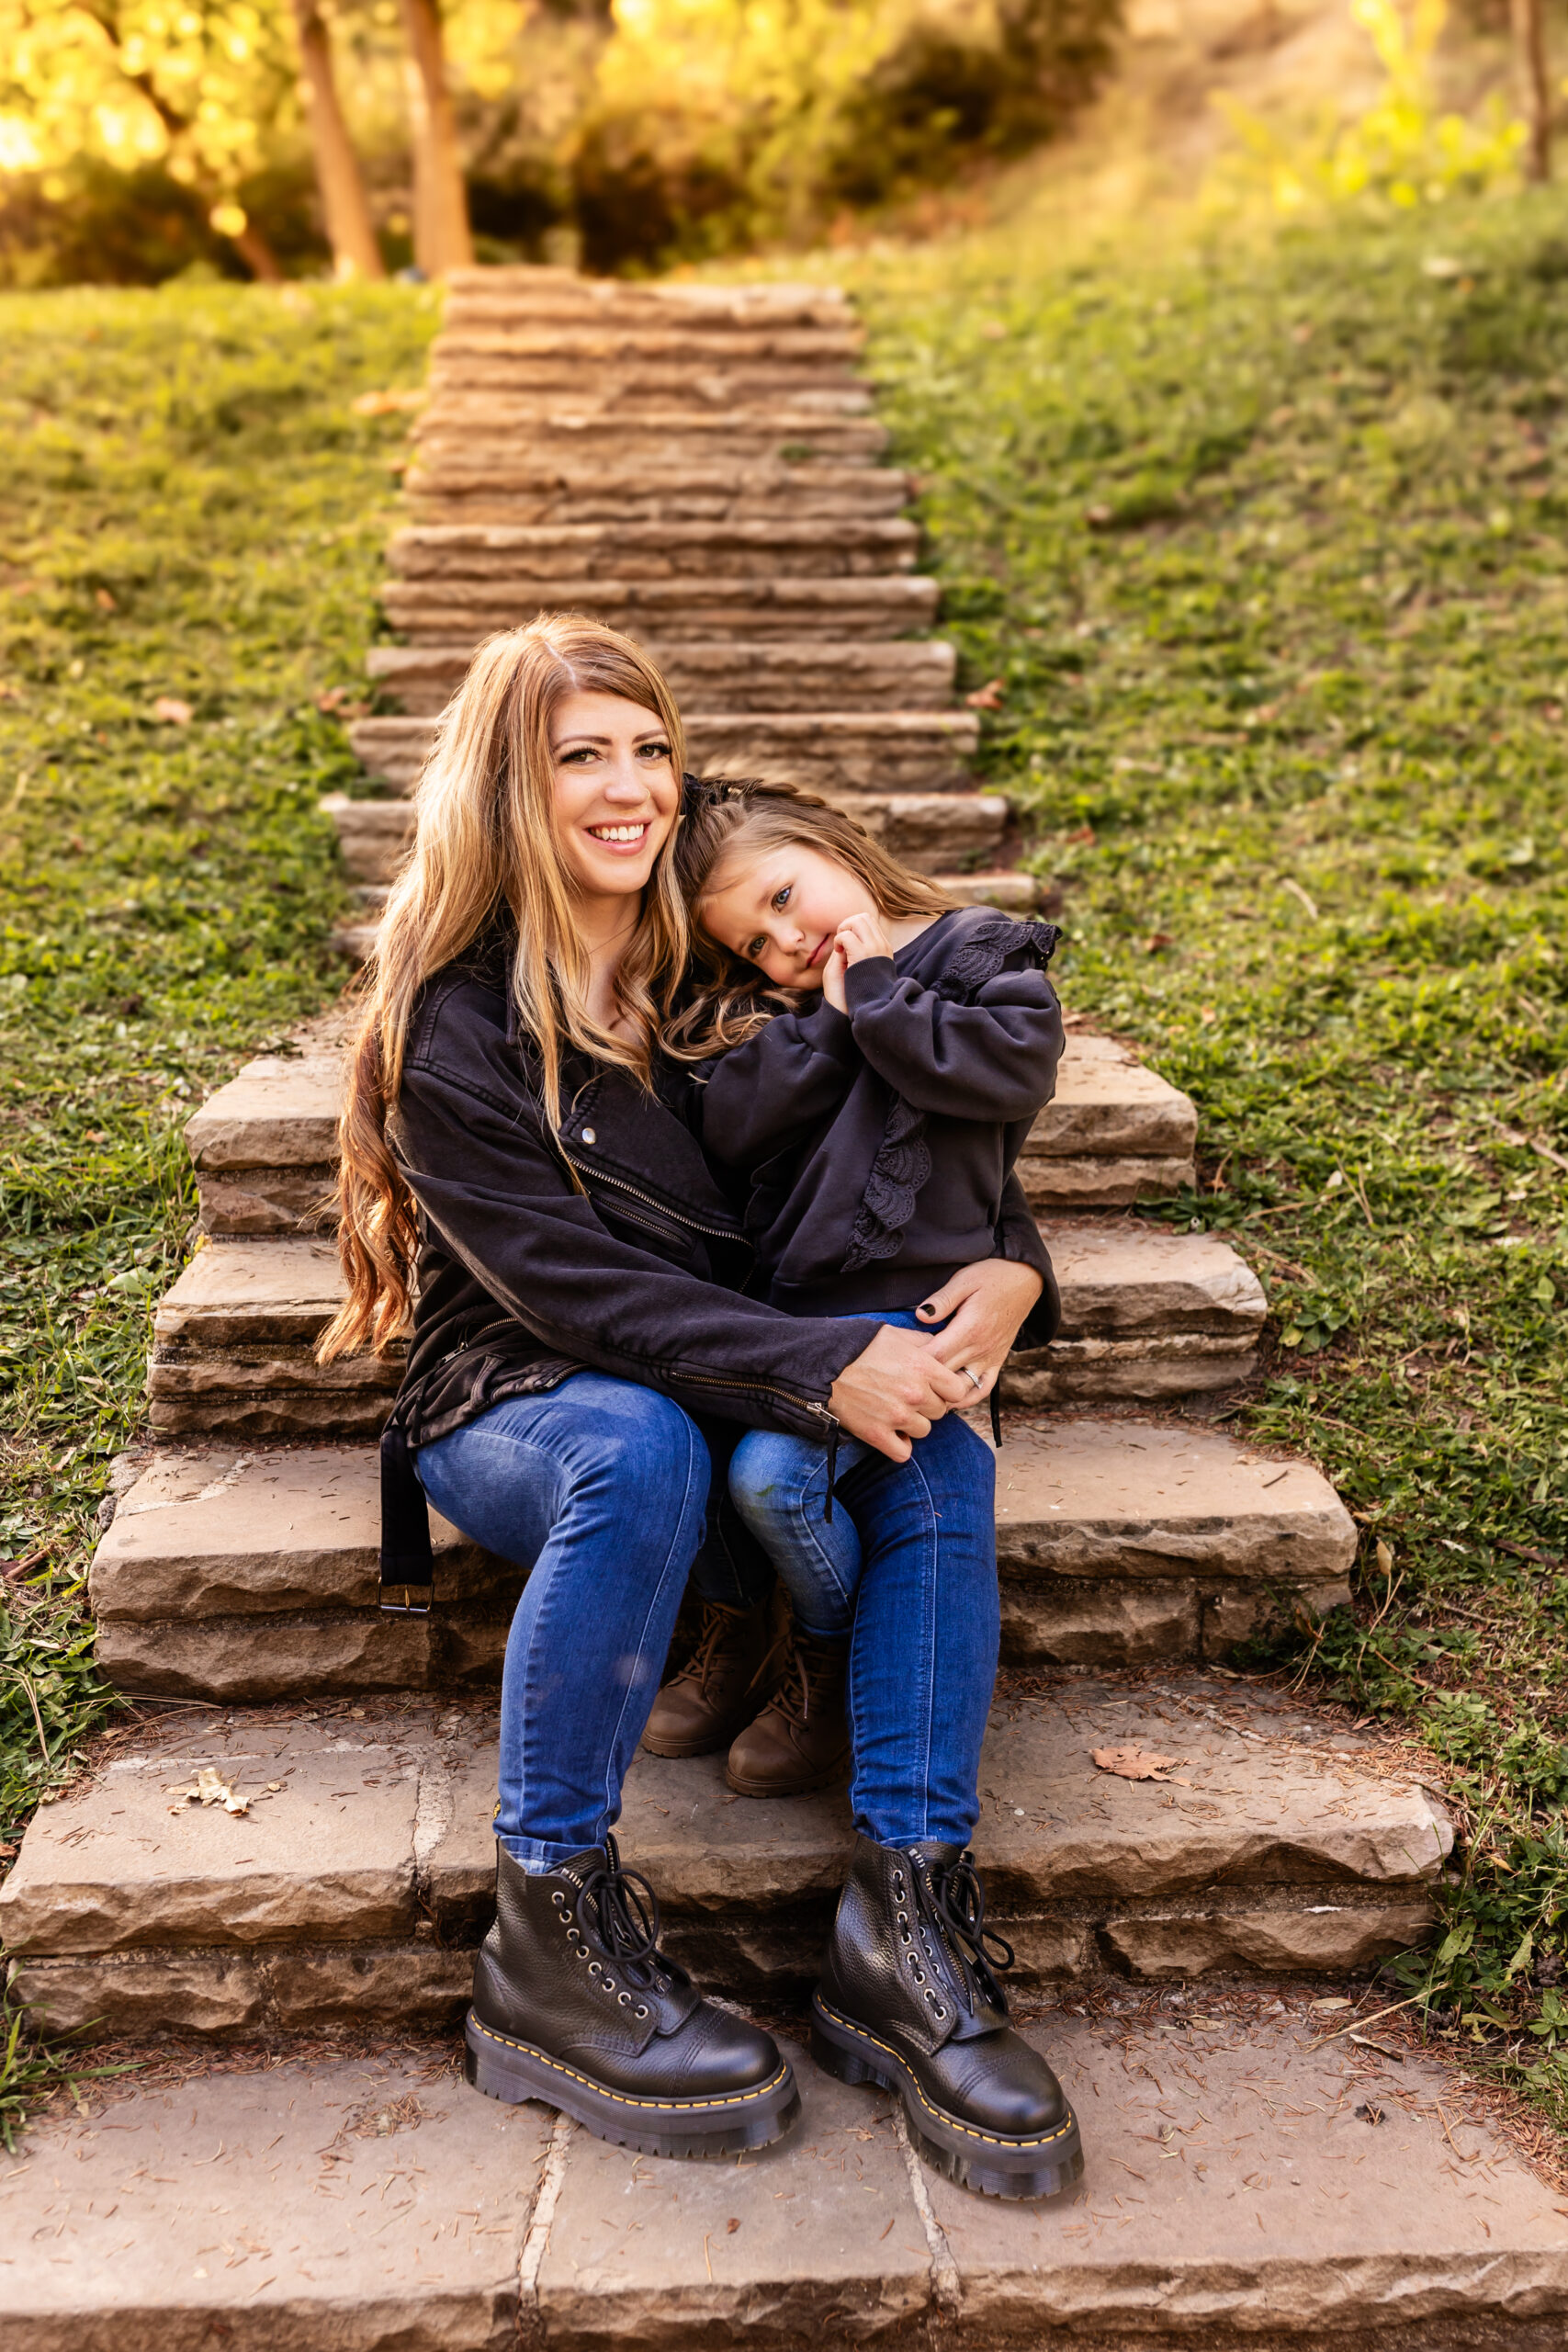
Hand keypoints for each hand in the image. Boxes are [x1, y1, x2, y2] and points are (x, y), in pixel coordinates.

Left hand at [820, 911, 890, 1014]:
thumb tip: (848, 931)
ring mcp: (874, 949)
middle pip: (865, 917)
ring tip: (840, 947)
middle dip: (848, 925)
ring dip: (843, 930)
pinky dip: (838, 940)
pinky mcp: (863, 954)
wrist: (851, 1009)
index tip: (846, 946)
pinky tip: (838, 953)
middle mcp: (881, 947)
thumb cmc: (850, 992)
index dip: (854, 928)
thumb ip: (852, 947)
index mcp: (882, 950)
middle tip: (841, 944)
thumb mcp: (853, 965)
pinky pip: (847, 934)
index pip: (870, 924)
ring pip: (858, 920)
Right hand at [828, 1323, 972, 1462]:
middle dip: (927, 1405)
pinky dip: (899, 1445)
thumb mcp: (897, 1334)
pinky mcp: (877, 1434)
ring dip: (912, 1424)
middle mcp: (915, 1393)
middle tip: (907, 1396)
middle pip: (940, 1412)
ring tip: (895, 1410)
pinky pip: (903, 1452)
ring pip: (923, 1431)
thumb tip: (943, 1346)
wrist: (824, 1364)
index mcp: (924, 1367)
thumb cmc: (861, 1346)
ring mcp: (896, 1416)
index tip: (935, 1387)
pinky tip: (891, 1432)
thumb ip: (925, 1342)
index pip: (958, 1391)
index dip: (947, 1390)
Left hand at [914, 1257, 1044, 1403]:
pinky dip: (967, 1399)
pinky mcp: (997, 1362)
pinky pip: (983, 1389)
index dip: (915, 1360)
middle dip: (922, 1378)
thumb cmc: (992, 1277)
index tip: (898, 1359)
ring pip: (963, 1388)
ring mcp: (990, 1358)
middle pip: (945, 1374)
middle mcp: (981, 1348)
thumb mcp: (964, 1280)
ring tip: (922, 1392)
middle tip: (901, 1378)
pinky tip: (950, 1400)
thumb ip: (942, 1300)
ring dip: (942, 1392)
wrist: (1024, 1280)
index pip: (937, 1355)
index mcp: (970, 1328)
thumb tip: (920, 1315)